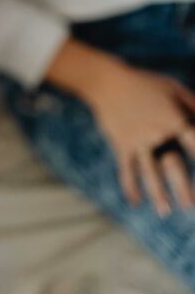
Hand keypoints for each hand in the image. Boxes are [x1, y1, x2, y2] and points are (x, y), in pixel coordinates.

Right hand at [86, 59, 194, 214]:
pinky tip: (135, 202)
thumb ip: (193, 104)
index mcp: (173, 118)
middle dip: (182, 186)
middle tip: (190, 206)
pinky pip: (126, 169)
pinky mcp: (121, 144)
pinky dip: (130, 186)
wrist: (107, 81)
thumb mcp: (172, 88)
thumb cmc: (144, 82)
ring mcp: (137, 140)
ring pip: (149, 171)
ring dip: (157, 193)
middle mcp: (156, 132)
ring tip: (165, 212)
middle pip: (173, 164)